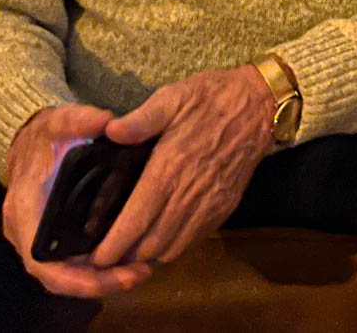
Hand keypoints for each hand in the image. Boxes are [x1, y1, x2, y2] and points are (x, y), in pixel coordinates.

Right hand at [1, 104, 155, 297]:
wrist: (31, 140)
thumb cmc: (46, 134)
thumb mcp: (61, 121)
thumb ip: (80, 119)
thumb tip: (106, 120)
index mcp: (24, 209)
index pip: (40, 259)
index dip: (72, 276)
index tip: (108, 275)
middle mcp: (25, 232)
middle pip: (57, 276)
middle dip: (97, 282)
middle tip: (138, 275)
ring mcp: (37, 238)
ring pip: (66, 275)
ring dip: (101, 279)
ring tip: (141, 272)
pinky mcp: (52, 238)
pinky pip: (71, 264)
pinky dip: (97, 270)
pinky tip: (128, 263)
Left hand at [88, 65, 276, 267]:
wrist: (260, 104)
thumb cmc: (211, 98)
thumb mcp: (172, 97)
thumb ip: (141, 119)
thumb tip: (110, 132)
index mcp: (168, 169)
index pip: (135, 221)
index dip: (113, 246)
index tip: (96, 258)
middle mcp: (189, 194)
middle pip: (151, 244)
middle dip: (127, 255)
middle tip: (108, 253)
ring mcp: (210, 204)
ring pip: (174, 247)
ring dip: (150, 254)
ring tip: (132, 249)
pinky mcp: (226, 206)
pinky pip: (196, 239)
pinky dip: (175, 246)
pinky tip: (163, 236)